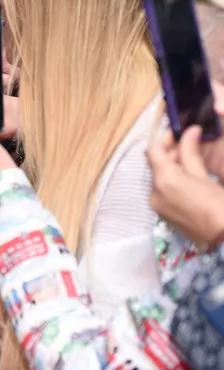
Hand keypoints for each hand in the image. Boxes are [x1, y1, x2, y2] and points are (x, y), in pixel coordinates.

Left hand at [147, 127, 223, 247]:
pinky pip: (161, 191)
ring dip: (170, 167)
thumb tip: (190, 131)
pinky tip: (187, 180)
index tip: (179, 133)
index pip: (153, 150)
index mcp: (164, 179)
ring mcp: (156, 204)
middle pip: (154, 164)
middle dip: (169, 153)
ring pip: (157, 177)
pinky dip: (170, 182)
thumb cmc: (218, 205)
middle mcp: (153, 192)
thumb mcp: (204, 176)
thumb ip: (191, 153)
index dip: (165, 138)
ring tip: (191, 161)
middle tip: (189, 145)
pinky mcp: (161, 214)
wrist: (223, 238)